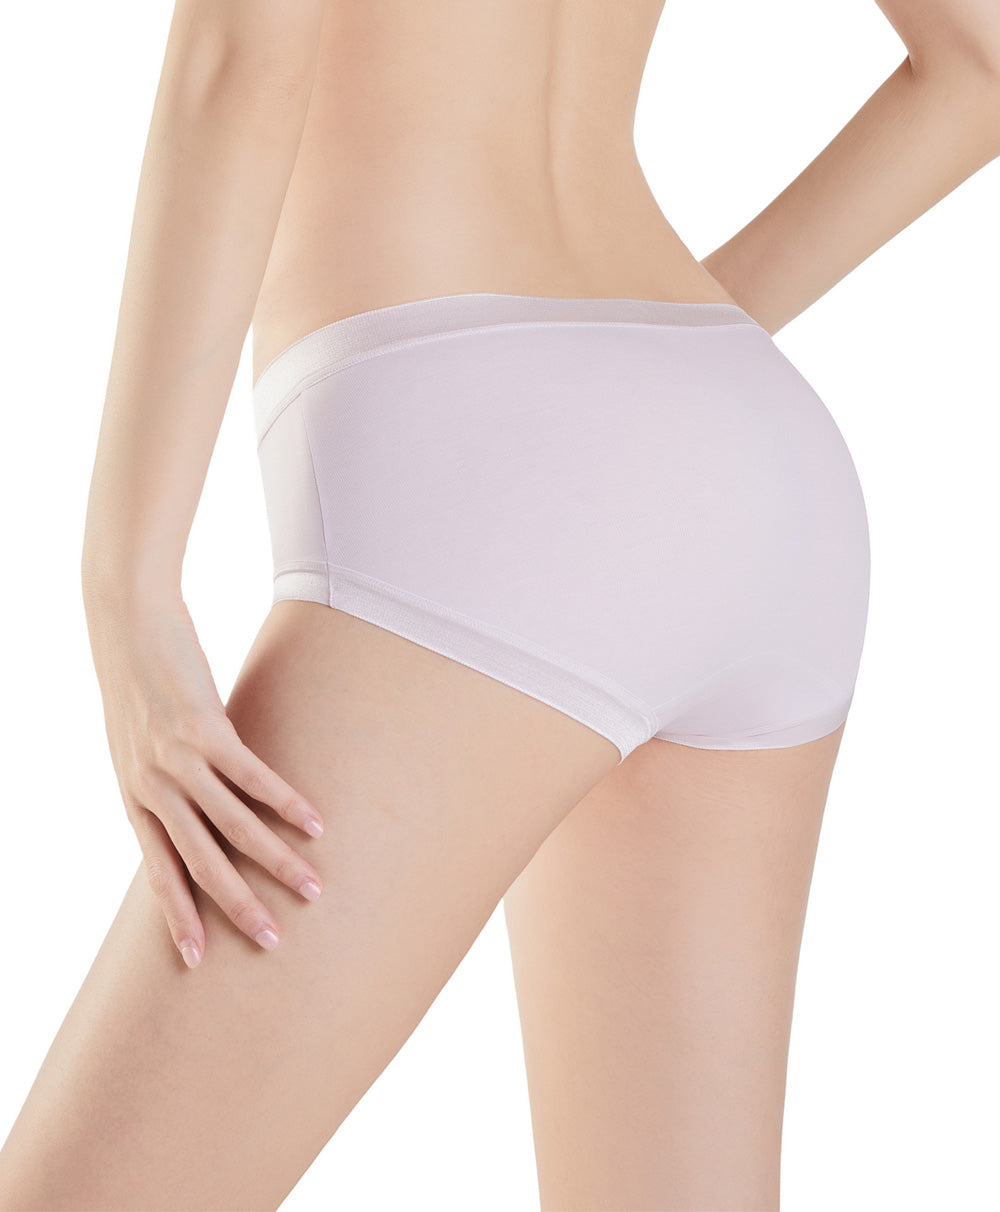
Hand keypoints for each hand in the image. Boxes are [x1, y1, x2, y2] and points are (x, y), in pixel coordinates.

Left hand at [84, 590, 324, 967]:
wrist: (126, 625)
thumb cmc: (138, 681)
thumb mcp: (138, 743)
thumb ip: (164, 780)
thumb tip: (197, 804)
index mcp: (133, 797)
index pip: (159, 872)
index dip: (179, 917)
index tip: (198, 960)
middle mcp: (151, 788)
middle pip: (200, 863)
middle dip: (237, 907)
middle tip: (272, 940)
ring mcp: (177, 761)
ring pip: (233, 828)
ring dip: (276, 861)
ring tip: (311, 886)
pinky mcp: (206, 730)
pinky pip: (254, 778)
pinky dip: (287, 803)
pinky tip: (315, 822)